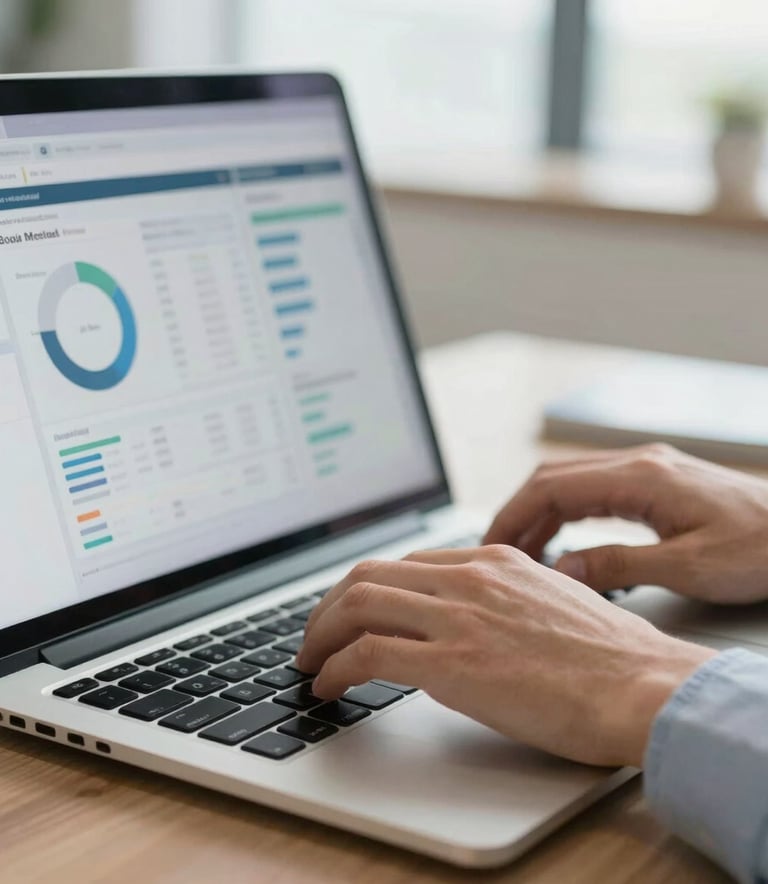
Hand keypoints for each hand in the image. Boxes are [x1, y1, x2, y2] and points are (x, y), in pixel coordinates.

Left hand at [296, 546, 713, 766]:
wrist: (644, 686)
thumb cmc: (613, 658)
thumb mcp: (553, 603)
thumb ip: (506, 601)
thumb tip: (473, 623)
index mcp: (494, 561)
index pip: (406, 563)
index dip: (367, 590)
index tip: (352, 613)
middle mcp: (470, 578)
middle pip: (368, 574)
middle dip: (329, 607)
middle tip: (315, 636)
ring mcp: (460, 616)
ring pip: (358, 604)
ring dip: (320, 634)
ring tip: (310, 662)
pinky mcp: (453, 662)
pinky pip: (367, 654)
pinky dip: (335, 667)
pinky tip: (328, 686)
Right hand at [484, 443, 767, 603]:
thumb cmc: (761, 550)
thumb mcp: (688, 568)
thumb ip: (619, 565)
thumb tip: (561, 570)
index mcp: (643, 477)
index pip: (553, 486)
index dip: (514, 515)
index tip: (491, 544)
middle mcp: (639, 463)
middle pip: (554, 478)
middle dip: (518, 513)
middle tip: (494, 551)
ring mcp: (647, 469)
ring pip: (571, 482)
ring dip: (540, 514)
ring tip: (521, 553)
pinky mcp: (656, 481)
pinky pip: (594, 490)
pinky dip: (567, 514)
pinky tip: (560, 542)